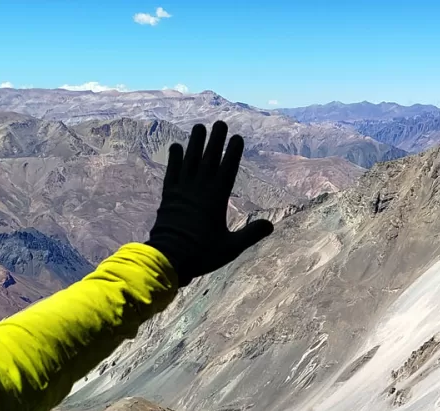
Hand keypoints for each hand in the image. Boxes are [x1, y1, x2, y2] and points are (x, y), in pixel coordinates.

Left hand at [146, 121, 273, 286]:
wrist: (169, 257)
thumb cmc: (201, 254)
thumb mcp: (231, 248)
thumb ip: (251, 235)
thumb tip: (271, 225)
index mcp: (216, 198)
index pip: (228, 169)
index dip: (233, 152)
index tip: (238, 137)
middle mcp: (199, 189)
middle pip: (209, 158)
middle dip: (216, 140)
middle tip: (220, 123)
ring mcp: (182, 190)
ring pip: (190, 160)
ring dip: (195, 143)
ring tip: (199, 127)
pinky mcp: (168, 196)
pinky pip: (172, 172)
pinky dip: (174, 159)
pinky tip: (176, 146)